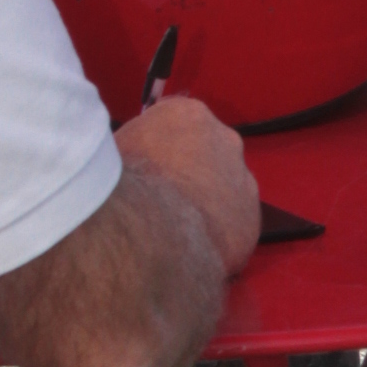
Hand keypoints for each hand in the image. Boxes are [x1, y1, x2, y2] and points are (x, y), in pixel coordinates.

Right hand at [117, 92, 261, 276]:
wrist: (147, 227)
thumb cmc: (122, 181)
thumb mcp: (115, 148)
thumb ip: (133, 145)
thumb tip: (131, 156)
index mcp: (188, 115)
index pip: (180, 125)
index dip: (163, 148)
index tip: (149, 167)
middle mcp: (225, 140)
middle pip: (210, 155)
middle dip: (191, 174)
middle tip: (165, 200)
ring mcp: (244, 181)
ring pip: (226, 192)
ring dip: (208, 205)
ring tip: (178, 230)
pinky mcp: (251, 222)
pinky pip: (233, 229)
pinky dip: (216, 237)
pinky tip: (193, 250)